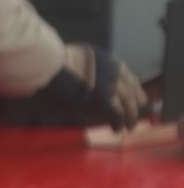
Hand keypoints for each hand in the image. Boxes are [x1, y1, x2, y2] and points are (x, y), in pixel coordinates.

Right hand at [21, 43, 144, 131]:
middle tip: (138, 109)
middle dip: (135, 100)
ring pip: (128, 103)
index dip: (131, 84)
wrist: (47, 67)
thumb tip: (74, 78)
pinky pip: (117, 114)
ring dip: (129, 116)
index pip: (123, 72)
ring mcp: (109, 84)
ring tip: (129, 126)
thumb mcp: (69, 60)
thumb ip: (78, 68)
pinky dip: (118, 123)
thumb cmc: (49, 64)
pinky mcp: (104, 99)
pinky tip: (116, 129)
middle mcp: (111, 70)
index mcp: (103, 58)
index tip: (134, 92)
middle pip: (130, 88)